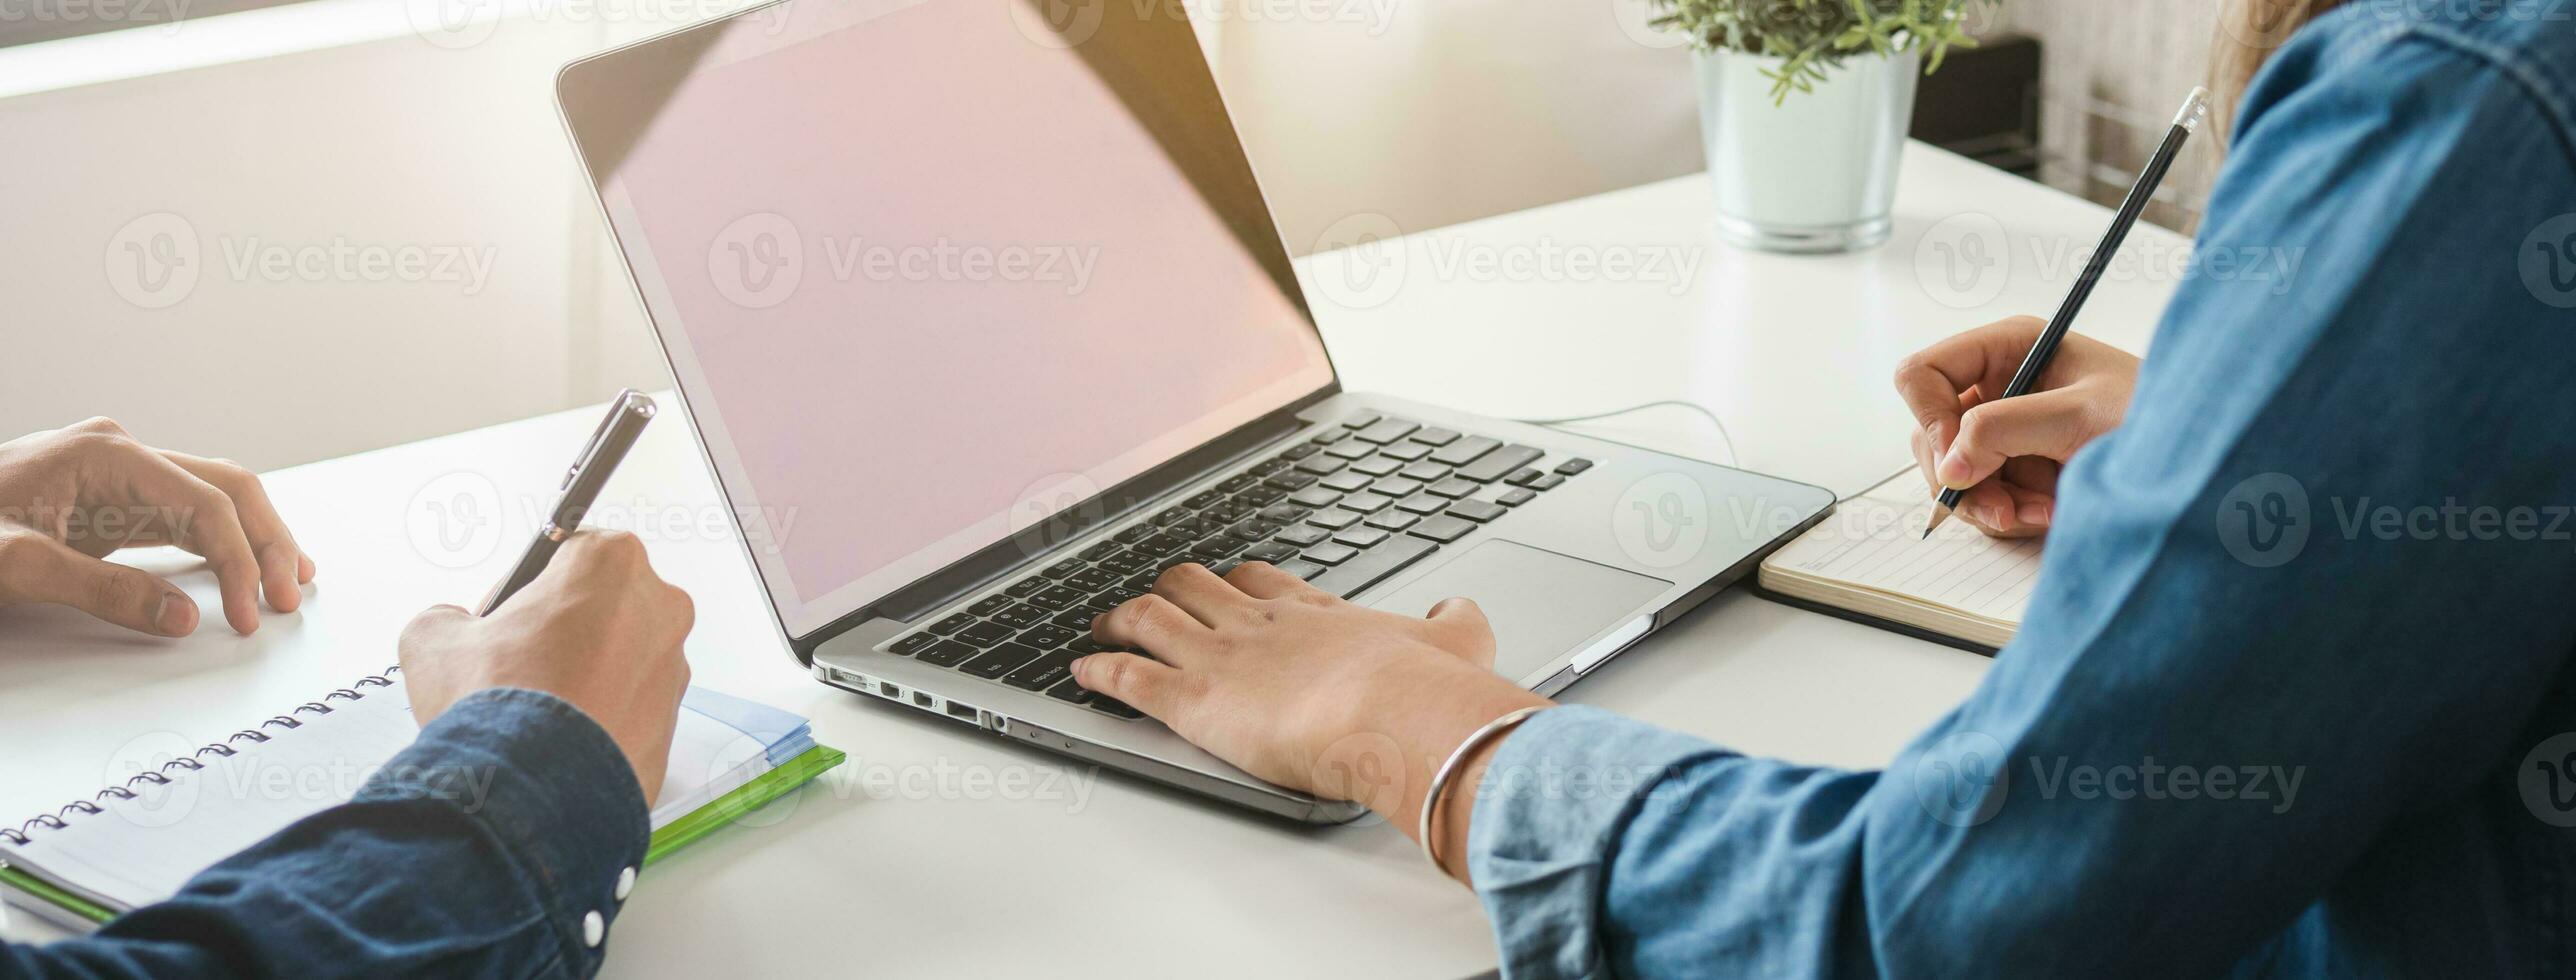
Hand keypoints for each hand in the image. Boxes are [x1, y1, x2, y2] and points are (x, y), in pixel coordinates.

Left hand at [0, 417, 314, 635]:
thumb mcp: (17, 566)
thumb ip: (104, 590)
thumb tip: (185, 618)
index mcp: (106, 455)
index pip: (204, 502)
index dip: (239, 559)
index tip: (252, 613)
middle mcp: (121, 454)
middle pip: (226, 487)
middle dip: (265, 541)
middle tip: (290, 596)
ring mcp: (117, 475)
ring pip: (213, 496)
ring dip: (253, 539)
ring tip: (289, 581)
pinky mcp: (109, 501)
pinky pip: (182, 515)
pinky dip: (219, 543)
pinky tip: (242, 568)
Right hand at [398, 530, 693, 802]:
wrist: (530, 792)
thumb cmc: (495, 705)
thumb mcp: (434, 639)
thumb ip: (449, 618)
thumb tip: (453, 628)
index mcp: (613, 563)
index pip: (568, 554)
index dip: (529, 587)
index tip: (505, 616)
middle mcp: (660, 608)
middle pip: (603, 607)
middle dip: (563, 631)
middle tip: (517, 666)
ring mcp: (674, 669)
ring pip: (622, 660)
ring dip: (586, 676)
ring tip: (535, 711)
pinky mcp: (675, 724)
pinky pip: (632, 710)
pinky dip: (603, 719)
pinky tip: (561, 740)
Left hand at [1076, 562, 1546, 879]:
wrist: (1394, 712)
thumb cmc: (1424, 687)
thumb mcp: (1458, 640)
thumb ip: (1457, 622)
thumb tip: (1462, 608)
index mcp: (1312, 612)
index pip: (1258, 580)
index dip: (1235, 582)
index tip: (1225, 586)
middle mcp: (1258, 625)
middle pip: (1193, 586)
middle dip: (1168, 591)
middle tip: (1153, 600)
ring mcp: (1220, 657)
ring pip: (1151, 618)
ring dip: (1120, 619)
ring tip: (1102, 624)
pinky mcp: (1192, 700)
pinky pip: (1128, 675)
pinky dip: (1098, 670)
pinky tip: (1081, 670)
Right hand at [1892, 316, 2141, 536]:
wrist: (2195, 459)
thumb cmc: (2160, 416)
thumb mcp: (2080, 416)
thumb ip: (2006, 429)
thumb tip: (1950, 465)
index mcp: (2008, 349)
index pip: (1923, 374)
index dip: (1930, 418)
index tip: (1959, 461)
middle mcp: (1998, 387)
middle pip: (1930, 433)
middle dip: (1963, 477)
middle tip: (2002, 507)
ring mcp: (2004, 431)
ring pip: (1952, 474)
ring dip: (1989, 503)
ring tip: (2042, 511)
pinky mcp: (2016, 469)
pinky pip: (1980, 499)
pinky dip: (2008, 515)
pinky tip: (2049, 512)